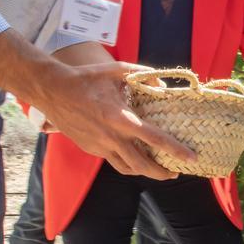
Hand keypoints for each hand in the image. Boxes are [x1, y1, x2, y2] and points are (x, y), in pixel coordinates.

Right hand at [34, 60, 194, 178]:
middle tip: (176, 173)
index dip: (175, 150)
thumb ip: (143, 76)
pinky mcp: (91, 149)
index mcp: (120, 118)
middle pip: (142, 164)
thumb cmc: (86, 78)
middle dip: (162, 173)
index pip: (154, 138)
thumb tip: (163, 86)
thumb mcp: (117, 71)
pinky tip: (137, 159)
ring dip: (145, 173)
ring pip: (127, 168)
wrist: (52, 90)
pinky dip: (128, 164)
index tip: (191, 158)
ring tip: (159, 171)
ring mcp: (99, 146)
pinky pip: (114, 161)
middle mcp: (111, 137)